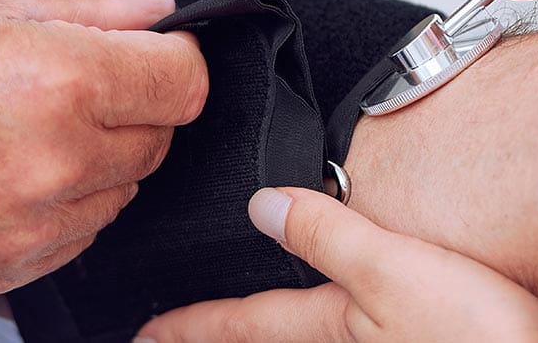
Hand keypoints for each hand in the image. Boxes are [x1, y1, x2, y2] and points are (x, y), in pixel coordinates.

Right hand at [0, 0, 206, 294]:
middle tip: (63, 85)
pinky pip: (78, 235)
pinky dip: (61, 206)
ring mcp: (33, 226)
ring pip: (121, 192)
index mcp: (58, 82)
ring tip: (19, 130)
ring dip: (95, 160)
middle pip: (157, 139)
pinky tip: (1, 174)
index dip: (170, 61)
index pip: (183, 84)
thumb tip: (150, 14)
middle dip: (128, 107)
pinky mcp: (7, 270)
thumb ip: (80, 4)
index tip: (148, 54)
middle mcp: (56, 162)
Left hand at [135, 188, 537, 342]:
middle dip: (220, 337)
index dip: (183, 325)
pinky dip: (313, 330)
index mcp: (333, 329)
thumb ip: (329, 237)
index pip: (238, 326)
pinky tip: (332, 319)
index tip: (140, 330)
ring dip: (263, 334)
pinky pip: (342, 338)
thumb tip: (262, 207)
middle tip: (171, 335)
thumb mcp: (397, 273)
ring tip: (241, 327)